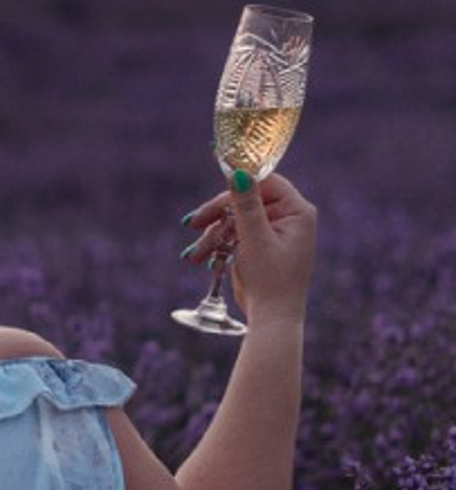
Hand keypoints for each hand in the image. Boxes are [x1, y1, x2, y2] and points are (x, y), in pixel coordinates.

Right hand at [181, 172, 316, 324]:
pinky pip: (233, 234)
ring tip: (193, 255)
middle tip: (192, 223)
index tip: (215, 172)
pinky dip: (217, 244)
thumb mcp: (255, 239)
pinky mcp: (259, 245)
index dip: (241, 178)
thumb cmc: (270, 280)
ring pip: (234, 219)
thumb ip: (246, 205)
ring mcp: (272, 231)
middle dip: (216, 214)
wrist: (271, 318)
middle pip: (244, 200)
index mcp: (296, 212)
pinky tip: (202, 258)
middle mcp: (288, 218)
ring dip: (211, 235)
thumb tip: (239, 171)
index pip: (266, 182)